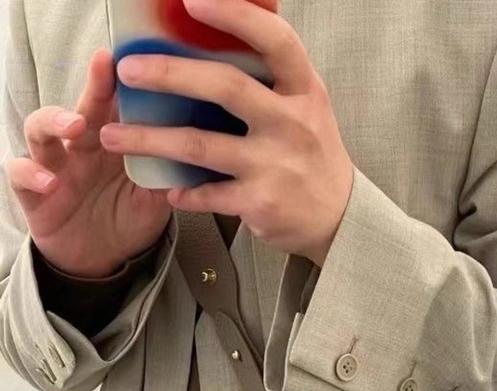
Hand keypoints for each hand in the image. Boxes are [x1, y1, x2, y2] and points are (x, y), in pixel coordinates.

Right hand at [4, 49, 171, 277]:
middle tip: (105, 69)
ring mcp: (54, 165)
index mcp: (113, 144)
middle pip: (83, 108)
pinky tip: (48, 180)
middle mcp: (81, 148)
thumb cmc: (127, 220)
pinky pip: (20, 173)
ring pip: (41, 129)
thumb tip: (200, 155)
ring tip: (75, 126)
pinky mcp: (32, 192)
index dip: (124, 85)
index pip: (117, 108)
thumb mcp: (154, 200)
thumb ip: (169, 177)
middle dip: (94, 87)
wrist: (102, 261)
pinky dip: (30, 173)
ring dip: (54, 121)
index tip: (140, 63)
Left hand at [99, 0, 353, 266]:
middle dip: (170, 74)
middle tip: (128, 69)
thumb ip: (270, 75)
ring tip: (112, 135)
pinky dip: (182, 192)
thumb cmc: (311, 152)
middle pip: (225, 87)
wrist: (339, 217)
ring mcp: (274, 165)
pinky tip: (167, 188)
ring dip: (150, 140)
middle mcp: (291, 123)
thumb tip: (215, 31)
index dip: (235, 15)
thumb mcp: (305, 104)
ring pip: (201, 146)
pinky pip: (208, 194)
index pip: (274, 40)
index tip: (191, 0)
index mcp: (303, 89)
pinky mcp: (260, 203)